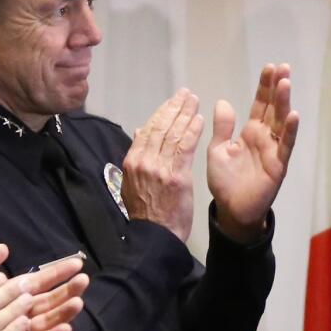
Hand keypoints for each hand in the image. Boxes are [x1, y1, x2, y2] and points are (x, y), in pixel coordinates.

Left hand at [0, 266, 88, 330]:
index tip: (76, 263)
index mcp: (5, 298)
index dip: (55, 273)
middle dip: (66, 290)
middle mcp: (14, 315)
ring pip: (44, 321)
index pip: (36, 282)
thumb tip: (4, 248)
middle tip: (83, 279)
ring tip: (78, 302)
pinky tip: (65, 329)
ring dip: (62, 312)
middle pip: (46, 301)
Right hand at [122, 90, 204, 240]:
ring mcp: (159, 168)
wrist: (155, 235)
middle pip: (160, 127)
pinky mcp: (176, 176)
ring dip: (185, 114)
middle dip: (174, 108)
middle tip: (186, 94)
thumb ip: (138, 156)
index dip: (161, 113)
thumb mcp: (133, 182)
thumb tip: (138, 130)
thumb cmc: (147, 211)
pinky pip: (184, 148)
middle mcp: (143, 161)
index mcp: (132, 161)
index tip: (172, 101)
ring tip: (194, 101)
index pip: (147, 130)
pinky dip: (192, 131)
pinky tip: (199, 119)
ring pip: (172, 134)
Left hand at [207, 63, 299, 242]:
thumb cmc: (225, 182)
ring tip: (286, 83)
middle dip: (278, 88)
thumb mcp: (217, 150)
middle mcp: (265, 137)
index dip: (264, 87)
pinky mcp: (278, 165)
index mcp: (250, 132)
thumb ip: (223, 128)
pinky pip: (285, 145)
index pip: (259, 104)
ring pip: (281, 122)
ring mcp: (274, 150)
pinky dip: (289, 130)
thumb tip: (222, 101)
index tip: (270, 68)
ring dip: (284, 103)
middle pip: (274, 108)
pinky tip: (293, 115)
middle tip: (283, 67)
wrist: (231, 210)